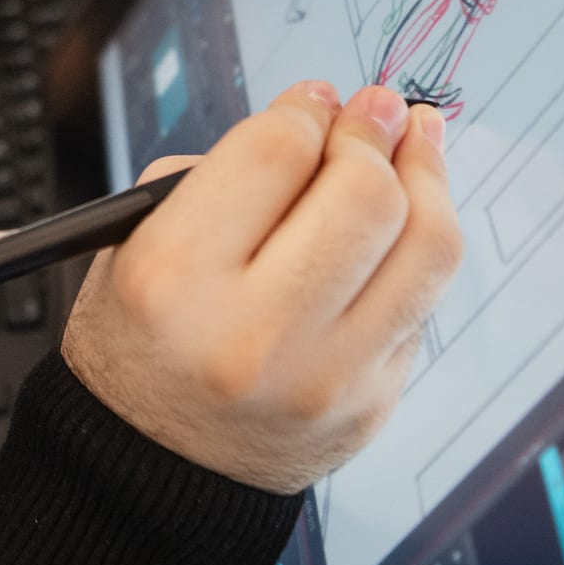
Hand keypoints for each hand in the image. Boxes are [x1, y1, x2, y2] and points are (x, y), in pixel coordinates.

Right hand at [60, 82, 461, 494]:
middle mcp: (250, 333)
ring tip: (416, 143)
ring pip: (426, 247)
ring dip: (428, 176)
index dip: (306, 108)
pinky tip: (404, 220)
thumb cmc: (142, 340)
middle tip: (377, 110)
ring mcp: (323, 377)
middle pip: (363, 194)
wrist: (149, 466)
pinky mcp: (370, 404)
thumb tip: (329, 119)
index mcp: (172, 278)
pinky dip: (417, 250)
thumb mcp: (136, 242)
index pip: (273, 153)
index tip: (317, 98)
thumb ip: (224, 173)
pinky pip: (423, 302)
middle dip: (375, 133)